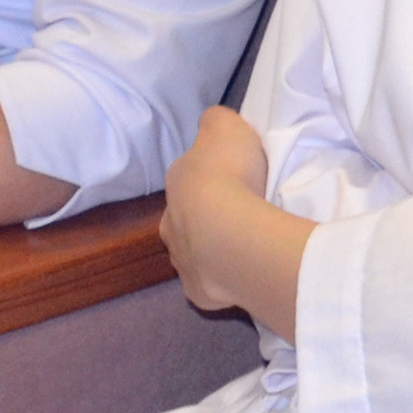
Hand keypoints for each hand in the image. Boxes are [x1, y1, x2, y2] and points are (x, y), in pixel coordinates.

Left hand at [159, 107, 272, 313]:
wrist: (233, 234)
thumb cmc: (229, 175)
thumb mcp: (225, 125)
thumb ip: (215, 121)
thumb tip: (211, 124)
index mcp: (176, 183)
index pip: (188, 176)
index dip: (209, 175)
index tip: (234, 175)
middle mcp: (169, 223)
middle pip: (185, 216)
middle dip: (205, 215)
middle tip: (239, 211)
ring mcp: (182, 261)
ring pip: (194, 251)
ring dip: (212, 247)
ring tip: (243, 244)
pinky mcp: (198, 291)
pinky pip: (210, 282)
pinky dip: (222, 277)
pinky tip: (241, 272)